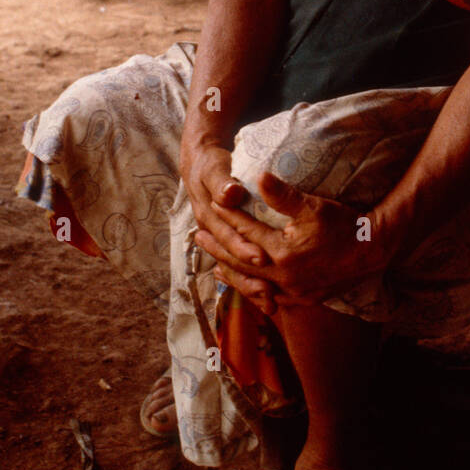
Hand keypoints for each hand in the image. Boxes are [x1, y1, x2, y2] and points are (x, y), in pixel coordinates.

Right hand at [180, 140, 276, 314]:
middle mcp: (211, 233)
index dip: (243, 248)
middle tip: (269, 293)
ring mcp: (218, 240)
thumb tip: (231, 193)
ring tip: (270, 304)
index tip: (262, 257)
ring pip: (233, 271)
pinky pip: (236, 269)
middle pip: (230, 261)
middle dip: (248, 279)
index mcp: (208, 216)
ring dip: (250, 287)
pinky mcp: (227, 243)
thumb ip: (222, 182)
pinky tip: (266, 297)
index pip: (227, 236)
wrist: (199, 165)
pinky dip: (249, 282)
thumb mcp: (214, 169)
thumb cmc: (211, 164)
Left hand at [194, 172, 387, 308]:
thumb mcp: (313, 206)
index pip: (246, 233)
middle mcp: (283, 277)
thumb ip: (283, 195)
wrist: (374, 250)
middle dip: (219, 249)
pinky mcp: (304, 299)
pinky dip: (257, 290)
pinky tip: (251, 287)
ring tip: (215, 266)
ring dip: (233, 274)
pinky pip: (272, 298)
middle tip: (198, 238)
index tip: (213, 205)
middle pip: (242, 262)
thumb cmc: (344, 225)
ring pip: (254, 284)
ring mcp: (293, 292)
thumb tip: (256, 176)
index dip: (229, 217)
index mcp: (282, 254)